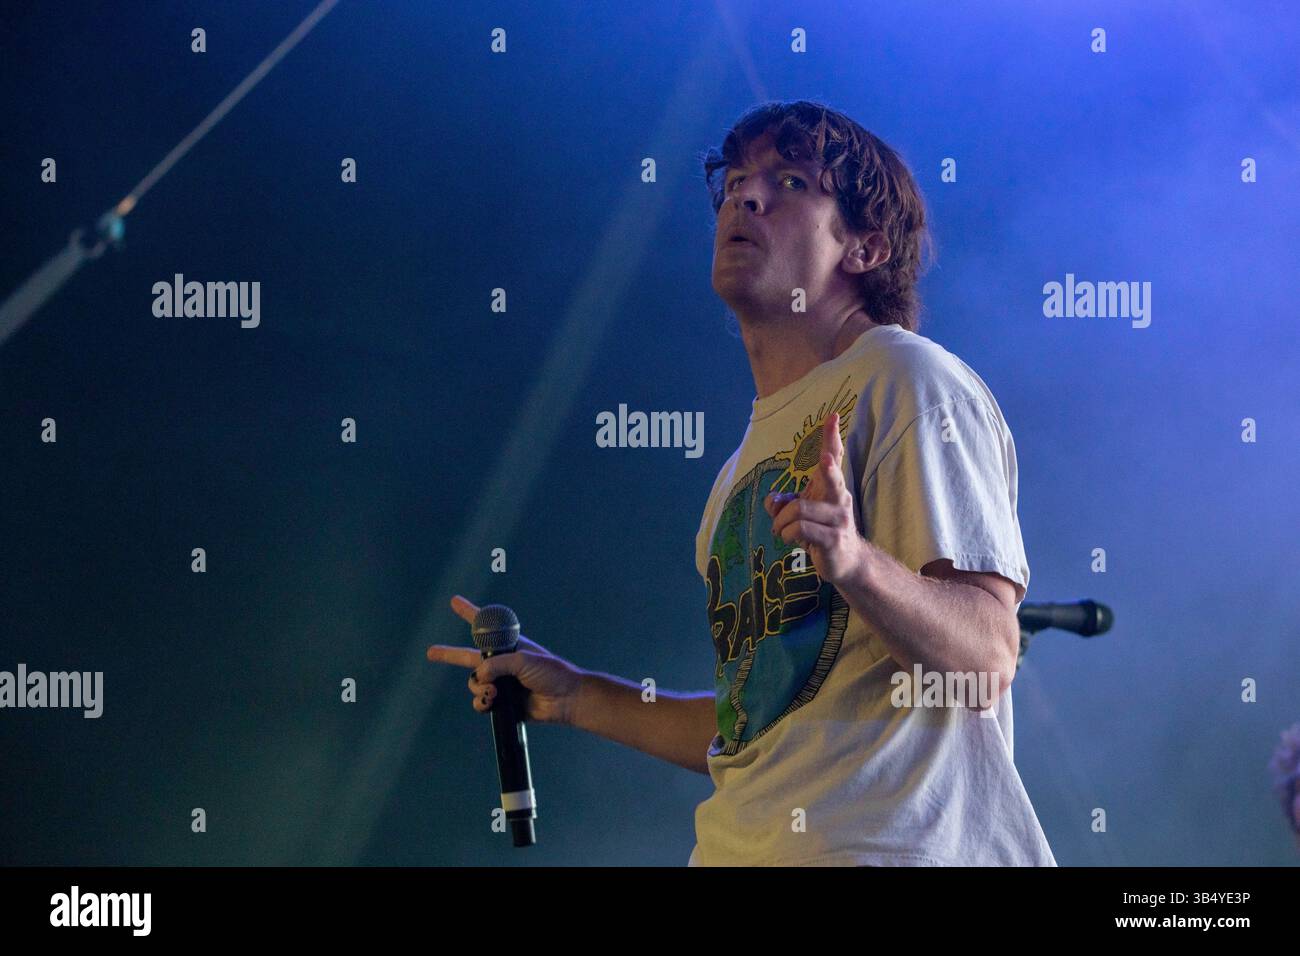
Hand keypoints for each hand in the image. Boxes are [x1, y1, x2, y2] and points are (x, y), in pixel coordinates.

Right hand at [426, 595, 586, 724]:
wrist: (566, 699)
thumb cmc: (551, 673)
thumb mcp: (523, 660)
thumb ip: (496, 665)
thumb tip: (478, 677)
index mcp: (509, 647)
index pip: (485, 627)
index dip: (469, 613)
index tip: (455, 601)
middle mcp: (502, 664)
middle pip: (469, 658)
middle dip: (449, 655)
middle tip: (430, 652)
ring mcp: (501, 684)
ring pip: (474, 684)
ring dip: (478, 688)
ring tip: (493, 692)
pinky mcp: (502, 704)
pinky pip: (481, 703)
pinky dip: (482, 703)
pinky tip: (491, 702)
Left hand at [765, 411, 865, 588]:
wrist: (846, 562)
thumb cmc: (821, 532)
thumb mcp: (799, 515)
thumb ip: (782, 504)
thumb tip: (770, 501)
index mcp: (831, 487)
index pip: (834, 456)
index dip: (832, 437)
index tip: (833, 416)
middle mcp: (839, 498)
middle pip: (832, 478)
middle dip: (829, 469)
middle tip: (827, 460)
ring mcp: (838, 519)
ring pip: (799, 510)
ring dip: (781, 521)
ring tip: (781, 530)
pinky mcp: (833, 539)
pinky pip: (799, 529)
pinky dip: (786, 533)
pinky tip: (790, 540)